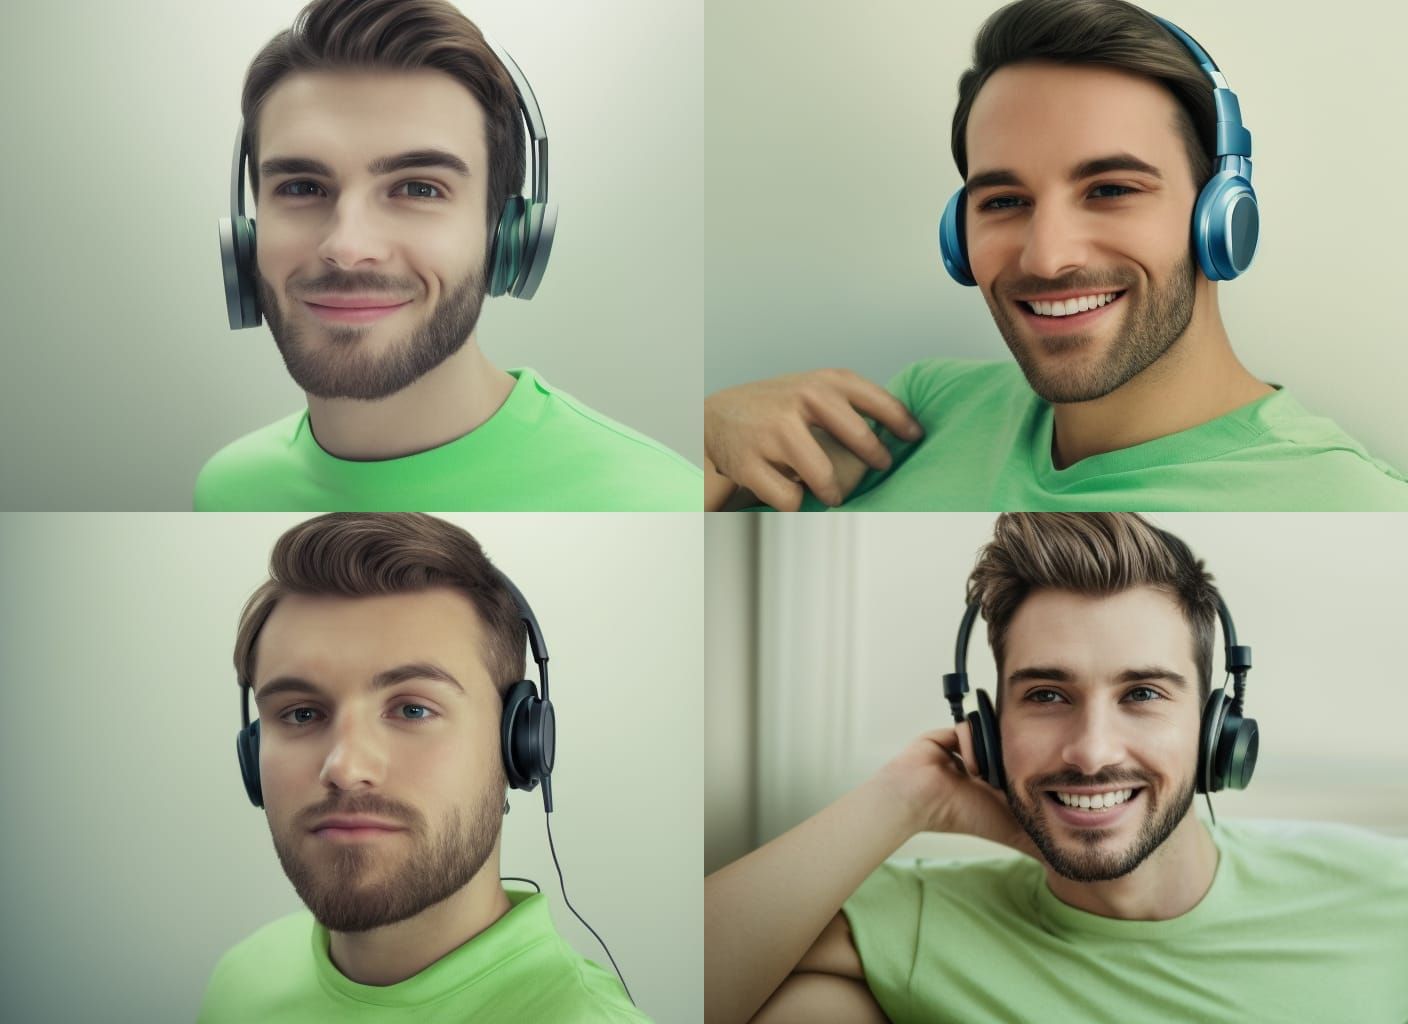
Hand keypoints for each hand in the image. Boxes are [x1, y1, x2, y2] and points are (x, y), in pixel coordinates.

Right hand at [704, 369, 922, 510]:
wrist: (717, 415)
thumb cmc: (778, 406)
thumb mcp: (812, 388)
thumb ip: (850, 402)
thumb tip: (904, 429)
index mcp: (821, 382)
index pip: (875, 400)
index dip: (901, 421)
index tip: (916, 437)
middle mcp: (800, 400)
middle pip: (858, 438)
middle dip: (874, 458)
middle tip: (880, 468)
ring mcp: (773, 431)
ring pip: (824, 478)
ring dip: (832, 492)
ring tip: (832, 495)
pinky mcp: (749, 462)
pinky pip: (790, 499)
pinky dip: (795, 502)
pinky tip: (792, 493)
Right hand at [872, 725, 1038, 860]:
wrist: (924, 800)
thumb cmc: (965, 816)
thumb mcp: (1012, 832)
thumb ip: (1036, 842)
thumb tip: (1066, 866)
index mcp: (997, 784)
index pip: (1024, 767)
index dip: (1033, 770)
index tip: (1038, 777)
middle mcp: (983, 766)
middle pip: (1011, 748)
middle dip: (1012, 758)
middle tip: (1004, 774)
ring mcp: (966, 749)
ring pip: (992, 735)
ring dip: (987, 753)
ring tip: (981, 772)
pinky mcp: (950, 734)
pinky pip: (970, 726)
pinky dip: (970, 742)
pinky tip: (965, 763)